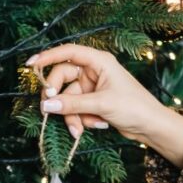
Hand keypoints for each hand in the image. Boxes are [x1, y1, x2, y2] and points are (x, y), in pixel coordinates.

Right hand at [26, 44, 167, 142]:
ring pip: (68, 98)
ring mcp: (93, 87)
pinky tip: (97, 126)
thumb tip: (46, 104)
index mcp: (99, 61)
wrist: (152, 127)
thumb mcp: (101, 104)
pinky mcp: (94, 102)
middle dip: (59, 98)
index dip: (48, 56)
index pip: (68, 52)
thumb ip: (73, 104)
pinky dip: (82, 119)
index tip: (31, 65)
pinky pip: (77, 108)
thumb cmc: (135, 107)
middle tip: (50, 111)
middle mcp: (94, 71)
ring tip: (78, 130)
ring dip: (71, 115)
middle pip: (62, 78)